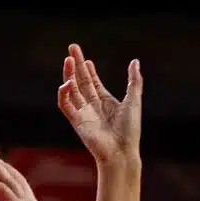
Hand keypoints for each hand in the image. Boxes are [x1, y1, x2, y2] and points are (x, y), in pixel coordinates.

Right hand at [57, 44, 141, 164]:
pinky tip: (67, 83)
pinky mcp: (76, 122)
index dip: (89, 70)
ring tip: (68, 60)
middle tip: (72, 49)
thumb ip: (134, 80)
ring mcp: (83, 113)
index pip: (93, 82)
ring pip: (72, 90)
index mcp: (105, 101)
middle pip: (81, 82)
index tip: (86, 59)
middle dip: (76, 65)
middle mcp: (92, 106)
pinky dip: (64, 94)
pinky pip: (66, 106)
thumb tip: (135, 62)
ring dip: (69, 75)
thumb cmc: (130, 130)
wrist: (121, 151)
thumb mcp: (134, 100)